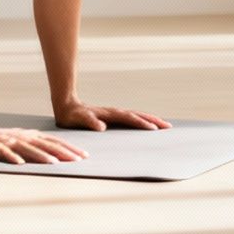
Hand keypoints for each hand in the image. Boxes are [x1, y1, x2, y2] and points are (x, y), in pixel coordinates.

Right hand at [0, 125, 90, 164]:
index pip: (53, 142)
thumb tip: (59, 158)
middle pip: (44, 144)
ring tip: (54, 163)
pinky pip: (3, 152)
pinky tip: (20, 164)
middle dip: (62, 152)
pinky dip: (12, 157)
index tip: (85, 156)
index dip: (69, 148)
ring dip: (40, 156)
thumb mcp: (20, 144)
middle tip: (78, 160)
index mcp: (29, 136)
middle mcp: (21, 137)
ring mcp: (7, 141)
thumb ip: (37, 149)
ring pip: (27, 148)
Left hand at [54, 97, 173, 131]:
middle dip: (152, 120)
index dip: (141, 123)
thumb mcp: (78, 119)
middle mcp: (114, 112)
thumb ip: (89, 122)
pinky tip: (148, 125)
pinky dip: (142, 120)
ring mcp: (114, 114)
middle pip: (137, 115)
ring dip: (150, 119)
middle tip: (168, 126)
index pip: (128, 118)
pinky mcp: (113, 117)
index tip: (154, 128)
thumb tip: (101, 127)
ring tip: (164, 125)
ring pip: (136, 115)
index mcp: (108, 114)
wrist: (66, 105)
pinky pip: (131, 118)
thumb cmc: (71, 115)